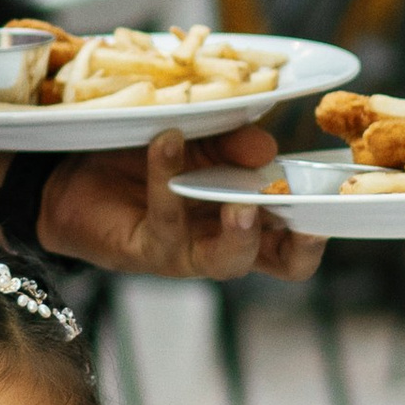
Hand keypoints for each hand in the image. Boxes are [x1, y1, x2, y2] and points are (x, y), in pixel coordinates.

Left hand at [40, 127, 327, 284]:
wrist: (70, 172)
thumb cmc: (143, 158)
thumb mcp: (198, 140)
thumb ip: (233, 144)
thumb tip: (268, 149)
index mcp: (253, 216)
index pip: (302, 236)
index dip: (325, 225)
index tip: (334, 193)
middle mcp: (228, 243)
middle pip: (285, 264)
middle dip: (299, 239)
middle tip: (296, 203)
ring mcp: (188, 254)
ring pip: (229, 260)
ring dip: (240, 230)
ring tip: (239, 200)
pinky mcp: (146, 251)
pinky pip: (166, 220)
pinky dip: (169, 176)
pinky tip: (166, 142)